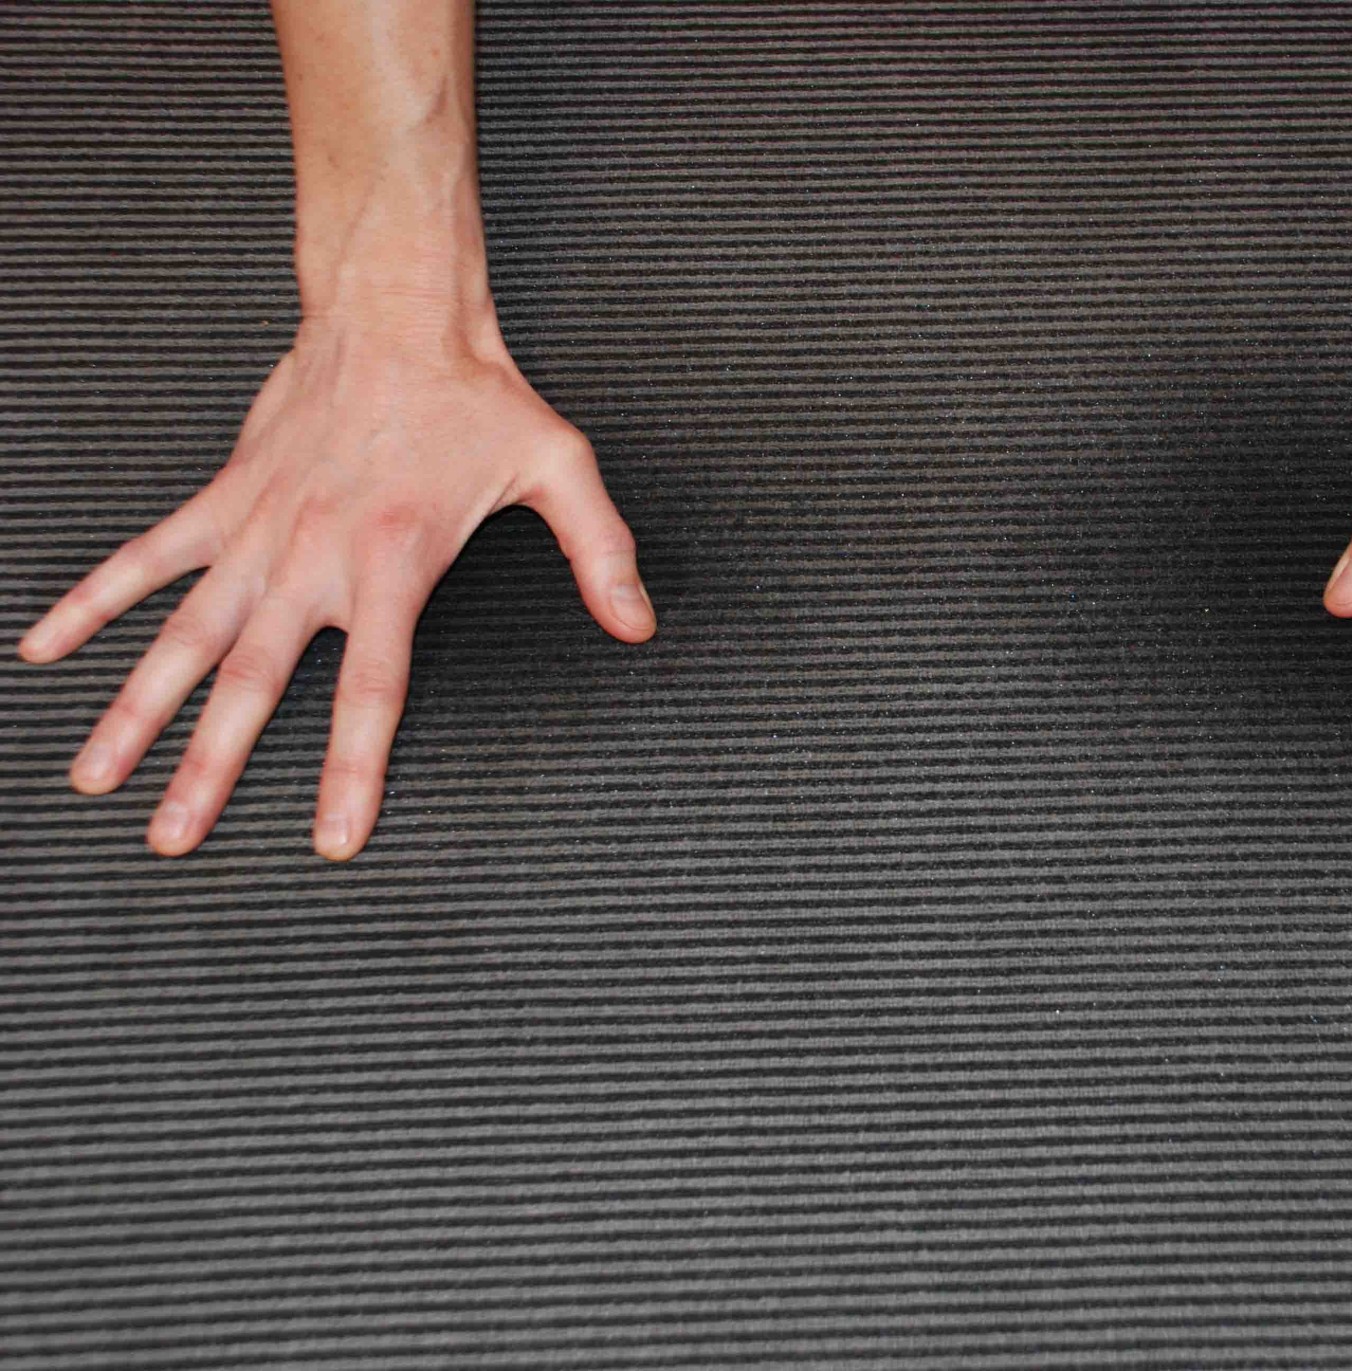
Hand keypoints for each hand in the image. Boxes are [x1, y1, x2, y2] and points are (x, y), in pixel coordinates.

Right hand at [15, 312, 654, 859]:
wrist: (395, 312)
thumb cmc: (477, 396)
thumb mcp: (560, 468)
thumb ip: (601, 552)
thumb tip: (638, 625)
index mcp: (394, 564)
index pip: (371, 691)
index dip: (350, 770)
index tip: (329, 839)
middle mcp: (313, 558)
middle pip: (254, 684)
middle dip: (209, 767)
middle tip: (172, 839)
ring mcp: (259, 529)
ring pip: (183, 635)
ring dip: (136, 709)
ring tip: (95, 778)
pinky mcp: (225, 498)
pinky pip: (147, 556)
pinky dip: (93, 601)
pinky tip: (45, 649)